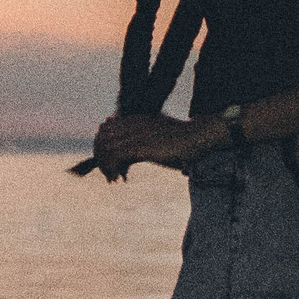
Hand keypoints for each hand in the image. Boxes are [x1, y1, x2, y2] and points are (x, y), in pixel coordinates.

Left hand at [88, 112, 215, 178]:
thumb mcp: (158, 136)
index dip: (102, 147)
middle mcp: (133, 124)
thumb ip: (142, 140)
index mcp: (136, 119)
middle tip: (108, 174)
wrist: (197, 137)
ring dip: (105, 166)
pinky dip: (113, 168)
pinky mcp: (141, 146)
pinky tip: (119, 179)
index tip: (108, 163)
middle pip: (103, 137)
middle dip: (101, 158)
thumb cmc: (180, 140)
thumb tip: (128, 155)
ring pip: (106, 147)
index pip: (106, 128)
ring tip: (112, 178)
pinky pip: (116, 155)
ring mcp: (136, 134)